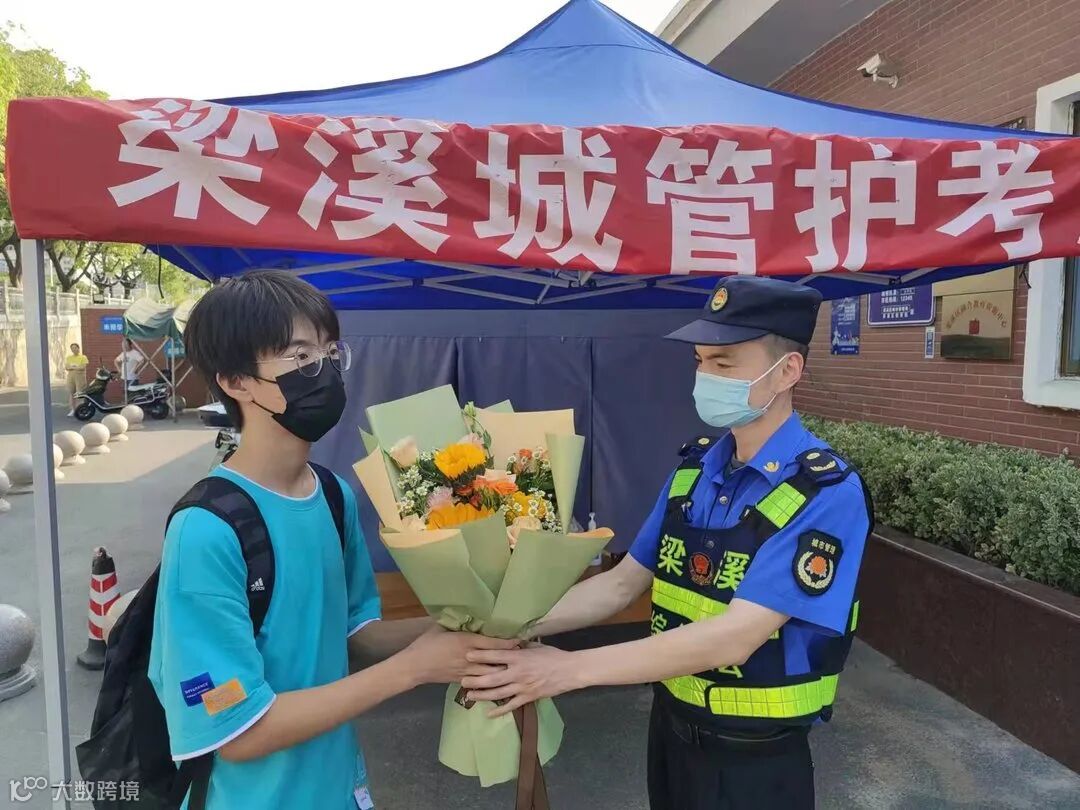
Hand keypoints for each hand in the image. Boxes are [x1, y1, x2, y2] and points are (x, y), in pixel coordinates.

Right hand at [401, 626, 516, 685]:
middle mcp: (469, 658)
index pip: (491, 643)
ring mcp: (466, 672)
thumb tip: (465, 613)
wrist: (414, 666)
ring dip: (502, 672)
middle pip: (495, 661)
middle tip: (522, 657)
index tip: (519, 641)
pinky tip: (499, 681)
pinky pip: (480, 683)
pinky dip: (491, 682)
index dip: (507, 643)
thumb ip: (455, 623)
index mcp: (465, 642)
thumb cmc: (426, 644)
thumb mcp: (440, 628)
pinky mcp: (462, 681)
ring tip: (515, 670)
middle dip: (509, 660)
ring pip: (490, 675)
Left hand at [460, 643, 579, 716]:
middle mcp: (518, 672)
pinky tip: (489, 713)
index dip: (481, 655)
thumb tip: (509, 641)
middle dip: (476, 679)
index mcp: (519, 657)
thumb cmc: (553, 655)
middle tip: (462, 680)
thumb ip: (521, 645)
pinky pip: (511, 705)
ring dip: (482, 695)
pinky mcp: (528, 697)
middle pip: (492, 677)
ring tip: (469, 695)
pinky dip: (500, 710)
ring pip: (498, 693)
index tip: (467, 655)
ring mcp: (522, 686)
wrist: (570, 670)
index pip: (496, 655)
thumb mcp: (536, 646)